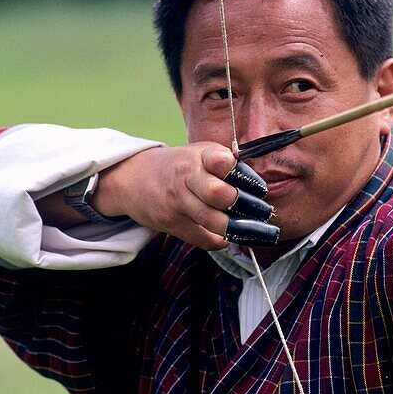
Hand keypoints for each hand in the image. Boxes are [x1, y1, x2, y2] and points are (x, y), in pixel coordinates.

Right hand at [95, 143, 278, 249]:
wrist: (134, 179)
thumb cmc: (178, 166)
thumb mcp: (198, 153)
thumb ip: (225, 162)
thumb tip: (256, 180)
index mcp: (197, 157)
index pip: (218, 160)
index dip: (233, 168)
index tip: (250, 179)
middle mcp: (186, 178)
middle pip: (217, 194)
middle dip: (239, 202)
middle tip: (259, 208)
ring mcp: (177, 203)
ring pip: (212, 221)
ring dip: (238, 228)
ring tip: (256, 230)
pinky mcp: (172, 224)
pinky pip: (203, 239)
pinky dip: (221, 240)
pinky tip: (230, 236)